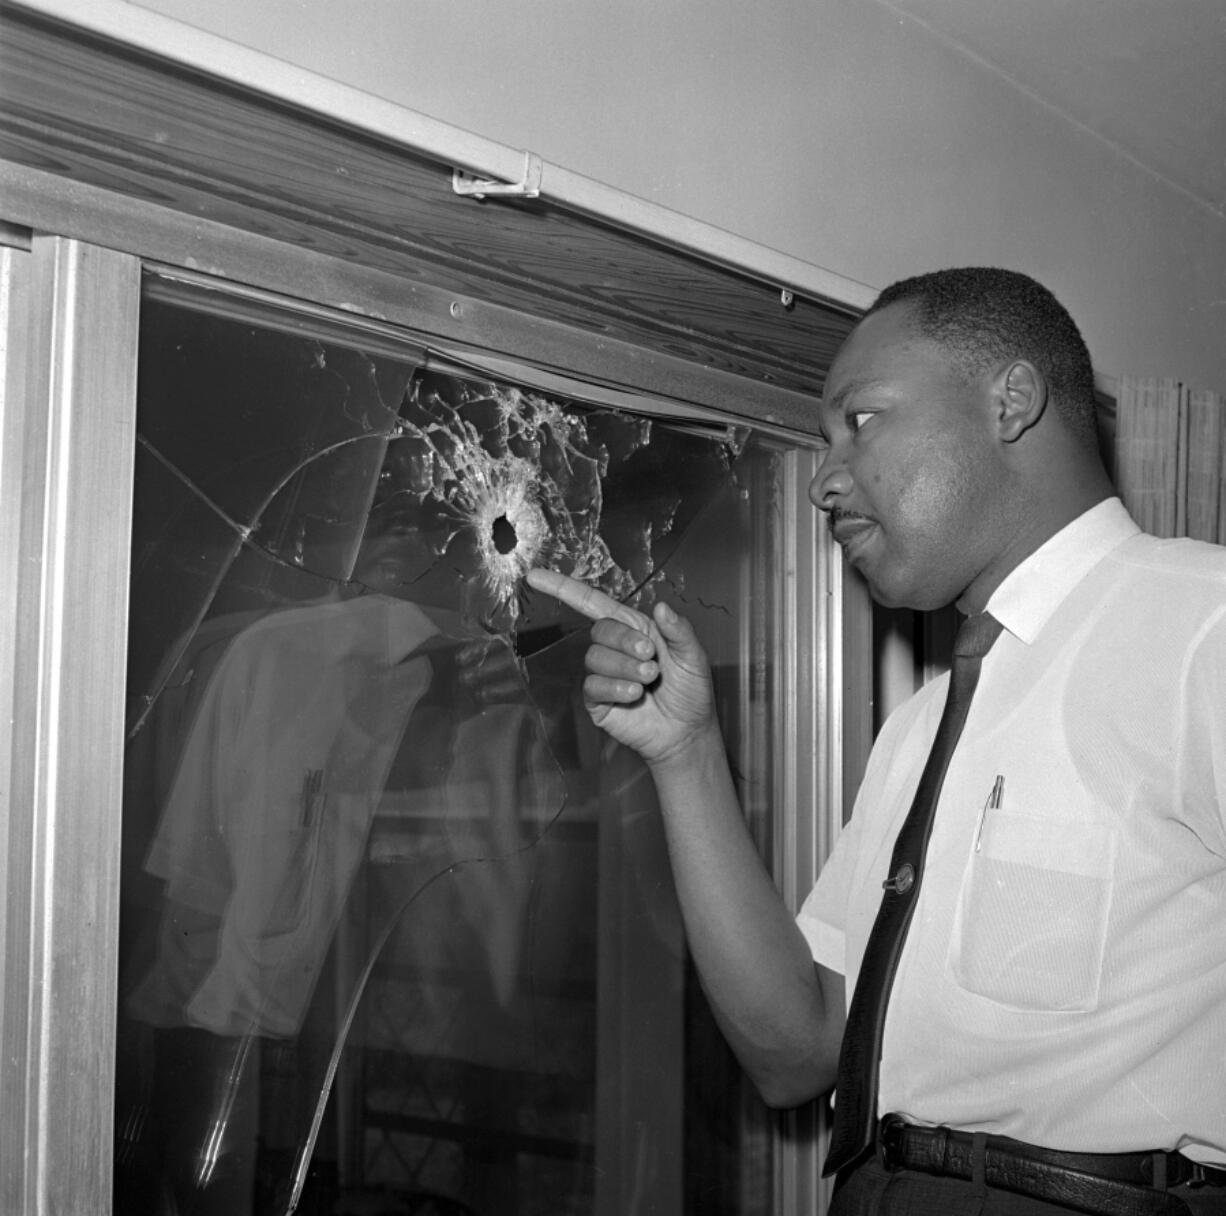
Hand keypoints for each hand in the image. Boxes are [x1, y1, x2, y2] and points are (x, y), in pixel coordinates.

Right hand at [525, 568, 715, 766]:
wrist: (686, 733)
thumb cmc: (691, 693)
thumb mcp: (693, 656)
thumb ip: (679, 630)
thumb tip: (661, 607)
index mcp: (635, 630)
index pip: (593, 604)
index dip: (563, 588)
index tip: (534, 577)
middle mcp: (616, 649)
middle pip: (599, 630)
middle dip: (625, 641)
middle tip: (651, 658)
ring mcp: (603, 675)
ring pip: (595, 658)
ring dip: (626, 668)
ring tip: (649, 680)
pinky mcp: (597, 701)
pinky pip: (592, 685)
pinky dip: (615, 688)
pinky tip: (635, 695)